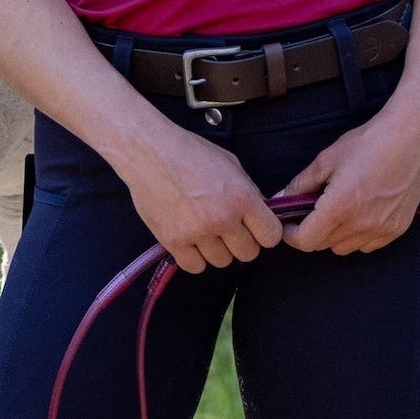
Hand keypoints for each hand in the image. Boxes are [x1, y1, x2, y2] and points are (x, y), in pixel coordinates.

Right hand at [120, 124, 285, 272]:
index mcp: (241, 197)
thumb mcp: (230, 164)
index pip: (270, 236)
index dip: (265, 233)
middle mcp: (222, 218)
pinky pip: (195, 266)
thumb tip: (263, 214)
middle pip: (248, 253)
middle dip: (241, 242)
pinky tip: (191, 240)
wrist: (148, 152)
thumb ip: (249, 191)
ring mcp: (197, 232)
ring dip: (217, 249)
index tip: (255, 228)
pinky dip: (195, 257)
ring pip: (222, 261)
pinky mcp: (173, 241)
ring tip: (205, 229)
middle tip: (228, 228)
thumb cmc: (190, 152)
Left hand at [280, 104, 419, 255]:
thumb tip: (282, 199)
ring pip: (344, 247)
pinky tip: (360, 213)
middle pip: (323, 245)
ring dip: (334, 235)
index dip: (291, 235)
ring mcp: (381, 229)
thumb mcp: (326, 160)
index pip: (305, 241)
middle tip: (311, 211)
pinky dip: (358, 236)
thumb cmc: (367, 144)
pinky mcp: (397, 229)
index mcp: (339, 208)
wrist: (410, 138)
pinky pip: (368, 244)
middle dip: (311, 232)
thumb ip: (300, 184)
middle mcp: (360, 224)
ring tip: (338, 210)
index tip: (288, 224)